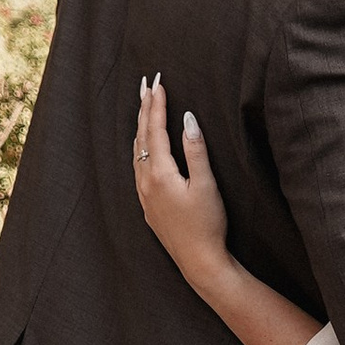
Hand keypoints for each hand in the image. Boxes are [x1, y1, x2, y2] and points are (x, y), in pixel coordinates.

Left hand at [132, 73, 230, 278]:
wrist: (199, 261)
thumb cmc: (207, 224)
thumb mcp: (207, 185)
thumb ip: (196, 150)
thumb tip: (188, 119)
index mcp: (159, 173)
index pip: (156, 130)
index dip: (157, 105)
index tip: (158, 83)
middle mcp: (146, 181)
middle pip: (142, 136)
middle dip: (145, 109)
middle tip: (146, 84)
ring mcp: (144, 194)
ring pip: (137, 152)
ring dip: (141, 127)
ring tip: (144, 108)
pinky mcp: (148, 205)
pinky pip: (138, 167)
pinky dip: (140, 147)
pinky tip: (144, 146)